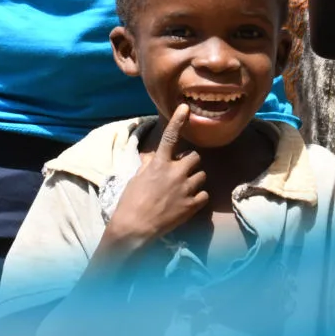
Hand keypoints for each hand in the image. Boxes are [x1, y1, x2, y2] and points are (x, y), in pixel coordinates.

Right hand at [100, 105, 207, 255]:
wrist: (135, 228)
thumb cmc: (130, 202)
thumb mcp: (136, 178)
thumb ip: (149, 166)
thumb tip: (154, 158)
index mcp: (159, 163)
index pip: (170, 137)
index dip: (178, 121)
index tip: (185, 108)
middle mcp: (175, 172)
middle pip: (195, 157)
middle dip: (190, 163)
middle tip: (181, 172)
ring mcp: (185, 189)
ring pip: (201, 176)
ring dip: (194, 180)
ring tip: (182, 189)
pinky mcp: (191, 205)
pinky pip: (204, 195)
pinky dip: (198, 197)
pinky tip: (187, 202)